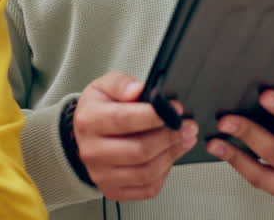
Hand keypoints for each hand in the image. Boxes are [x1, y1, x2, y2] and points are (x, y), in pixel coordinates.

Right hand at [73, 72, 198, 200]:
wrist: (87, 134)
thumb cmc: (99, 110)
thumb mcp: (105, 86)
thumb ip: (121, 84)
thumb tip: (137, 90)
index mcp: (89, 121)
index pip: (124, 120)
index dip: (155, 116)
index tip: (175, 110)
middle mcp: (92, 151)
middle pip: (140, 150)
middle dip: (170, 137)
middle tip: (186, 127)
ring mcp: (101, 174)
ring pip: (147, 172)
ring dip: (172, 156)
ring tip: (183, 140)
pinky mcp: (113, 190)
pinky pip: (147, 189)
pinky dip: (164, 174)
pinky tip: (167, 158)